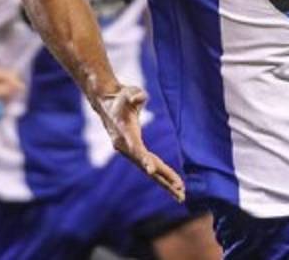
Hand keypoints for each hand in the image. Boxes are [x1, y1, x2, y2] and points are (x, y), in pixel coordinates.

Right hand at [93, 85, 185, 201]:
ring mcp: (130, 152)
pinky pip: (150, 168)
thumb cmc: (120, 97)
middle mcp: (126, 147)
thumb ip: (134, 95)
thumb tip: (140, 97)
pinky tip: (173, 187)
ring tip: (181, 196)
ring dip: (165, 183)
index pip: (135, 148)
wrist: (107, 105)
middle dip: (163, 178)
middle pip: (146, 165)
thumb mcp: (127, 92)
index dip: (143, 158)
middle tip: (180, 190)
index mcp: (124, 133)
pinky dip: (162, 177)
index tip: (151, 170)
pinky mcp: (135, 154)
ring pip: (149, 171)